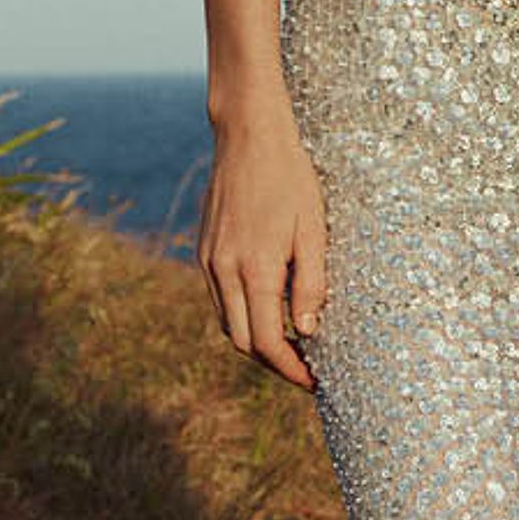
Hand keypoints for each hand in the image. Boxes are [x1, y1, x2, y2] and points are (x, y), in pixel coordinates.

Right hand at [195, 112, 328, 393]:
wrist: (248, 137)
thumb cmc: (290, 179)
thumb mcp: (314, 230)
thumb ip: (311, 284)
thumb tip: (307, 331)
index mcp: (255, 269)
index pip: (268, 342)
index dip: (291, 370)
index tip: (314, 381)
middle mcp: (224, 271)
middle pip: (244, 342)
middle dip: (274, 363)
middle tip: (306, 367)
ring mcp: (209, 262)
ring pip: (228, 324)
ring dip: (256, 340)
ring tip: (291, 343)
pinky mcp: (204, 252)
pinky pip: (218, 300)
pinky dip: (241, 315)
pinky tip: (267, 308)